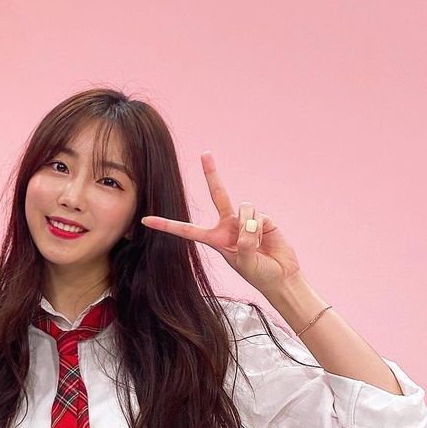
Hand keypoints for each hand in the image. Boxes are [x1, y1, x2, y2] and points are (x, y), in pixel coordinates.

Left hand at [141, 152, 302, 297]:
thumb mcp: (245, 263)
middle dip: (212, 173)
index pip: (186, 230)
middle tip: (205, 153)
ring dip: (250, 226)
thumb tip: (248, 223)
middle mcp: (227, 224)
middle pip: (218, 194)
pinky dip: (261, 228)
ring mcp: (245, 219)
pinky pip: (257, 215)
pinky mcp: (262, 217)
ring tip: (256, 243)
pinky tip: (265, 238)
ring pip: (244, 207)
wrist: (281, 274)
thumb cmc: (258, 273)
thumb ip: (244, 245)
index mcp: (214, 239)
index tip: (145, 220)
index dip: (166, 225)